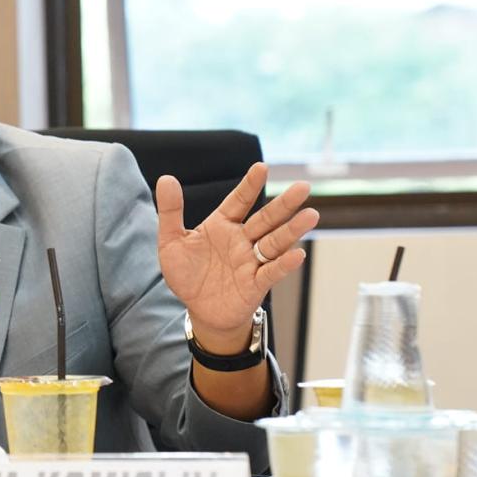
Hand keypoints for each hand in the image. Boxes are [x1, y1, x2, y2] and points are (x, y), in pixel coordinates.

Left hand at [156, 163, 318, 344]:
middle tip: (303, 187)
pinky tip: (297, 254)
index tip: (262, 167)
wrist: (198, 310)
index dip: (250, 185)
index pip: (239, 201)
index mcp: (222, 225)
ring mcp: (251, 261)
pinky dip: (284, 263)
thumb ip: (170, 211)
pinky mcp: (255, 284)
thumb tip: (166, 178)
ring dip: (292, 230)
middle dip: (284, 204)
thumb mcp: (172, 241)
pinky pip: (272, 272)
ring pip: (275, 242)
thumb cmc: (187, 273)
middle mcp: (241, 240)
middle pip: (265, 218)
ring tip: (311, 215)